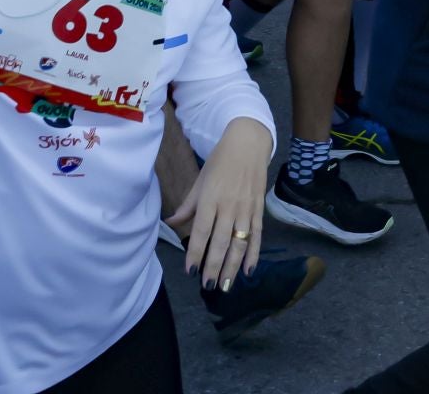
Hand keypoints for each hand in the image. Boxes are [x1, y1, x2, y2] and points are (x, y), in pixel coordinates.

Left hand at [170, 117, 269, 289]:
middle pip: (221, 241)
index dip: (195, 252)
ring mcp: (246, 209)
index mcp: (210, 198)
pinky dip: (254, 254)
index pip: (201, 231)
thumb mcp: (200, 180)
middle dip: (214, 266)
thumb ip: (187, 206)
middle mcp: (229, 206)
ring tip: (227, 285)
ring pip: (239, 243)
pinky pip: (257, 236)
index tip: (190, 270)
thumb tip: (169, 224)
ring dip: (233, 266)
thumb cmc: (220, 161)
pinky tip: (248, 270)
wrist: (248, 143)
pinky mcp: (259, 210)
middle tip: (208, 286)